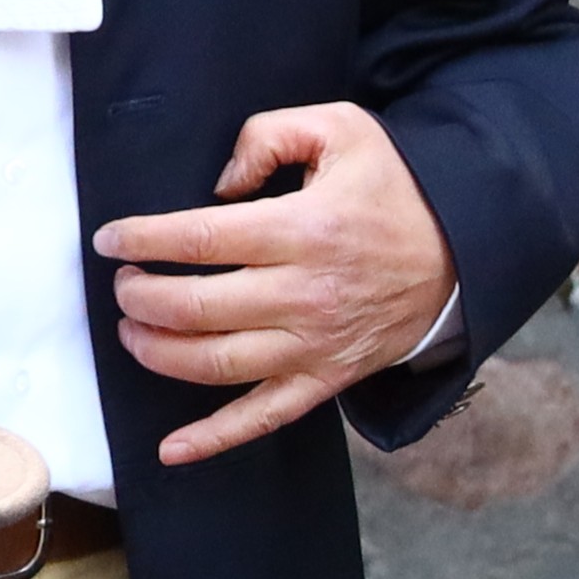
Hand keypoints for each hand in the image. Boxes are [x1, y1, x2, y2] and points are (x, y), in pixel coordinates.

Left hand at [96, 101, 457, 463]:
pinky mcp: (327, 377)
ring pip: (213, 365)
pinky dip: (213, 439)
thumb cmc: (397, 187)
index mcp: (304, 230)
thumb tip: (218, 183)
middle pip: (193, 308)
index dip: (141, 240)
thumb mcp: (341, 129)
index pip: (197, 239)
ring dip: (156, 352)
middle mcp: (305, 294)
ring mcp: (315, 344)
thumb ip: (268, 136)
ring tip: (134, 330)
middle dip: (140, 298)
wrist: (466, 249)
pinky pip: (263, 417)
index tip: (112, 241)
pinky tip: (170, 449)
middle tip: (126, 284)